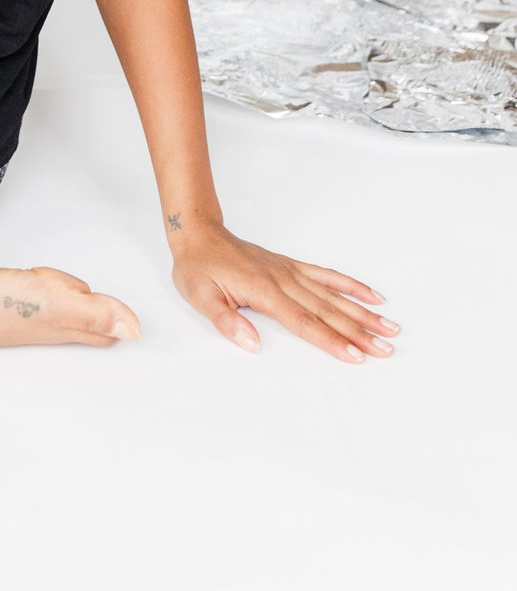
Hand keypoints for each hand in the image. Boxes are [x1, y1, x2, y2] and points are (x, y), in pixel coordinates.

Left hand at [169, 220, 399, 362]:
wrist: (198, 234)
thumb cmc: (198, 268)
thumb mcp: (200, 297)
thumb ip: (226, 321)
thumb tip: (252, 343)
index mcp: (264, 291)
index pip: (304, 321)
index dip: (331, 341)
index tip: (356, 356)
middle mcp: (283, 280)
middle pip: (327, 311)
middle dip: (359, 332)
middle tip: (387, 350)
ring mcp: (290, 271)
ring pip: (333, 295)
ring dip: (362, 312)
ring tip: (390, 327)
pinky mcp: (292, 266)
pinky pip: (326, 275)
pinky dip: (350, 284)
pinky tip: (371, 295)